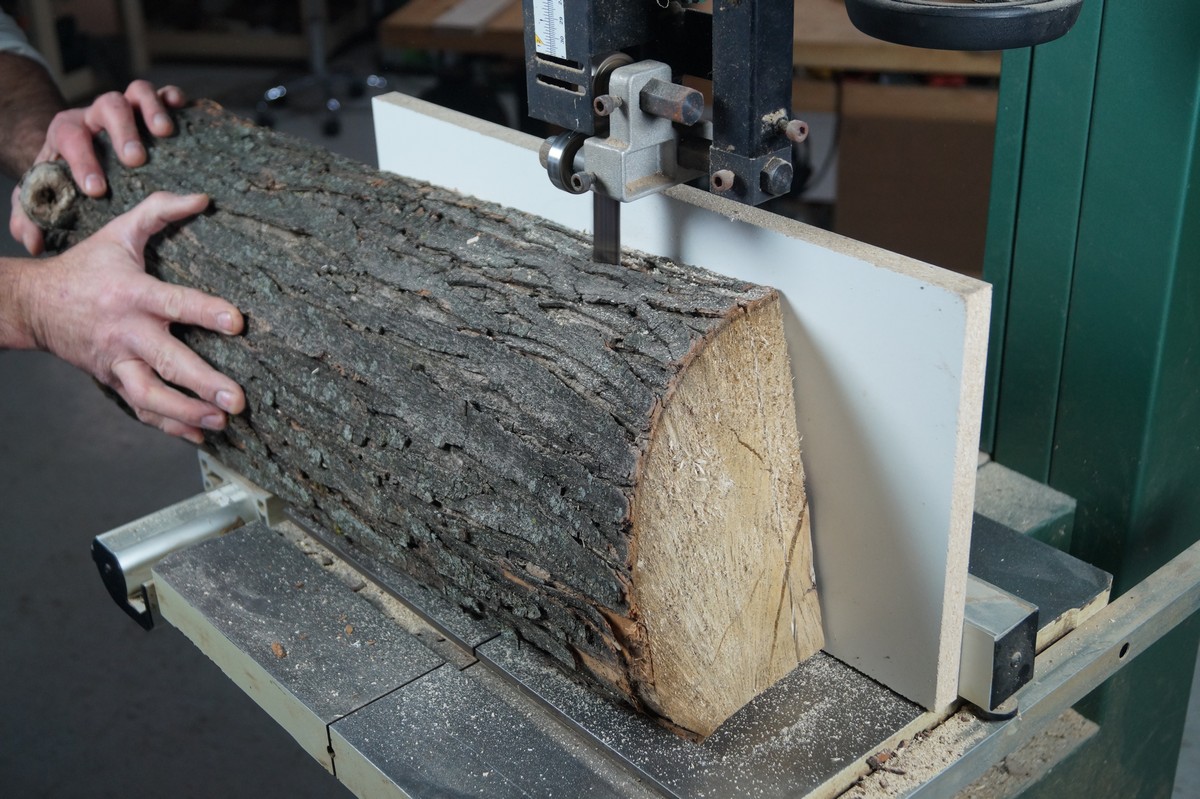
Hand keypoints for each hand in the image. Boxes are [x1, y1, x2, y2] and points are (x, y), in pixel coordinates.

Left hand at [10, 81, 185, 254]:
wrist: (78, 145)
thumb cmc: (67, 175)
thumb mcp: (42, 192)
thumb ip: (32, 215)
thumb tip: (34, 242)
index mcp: (69, 132)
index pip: (71, 138)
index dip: (83, 161)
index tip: (96, 189)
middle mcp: (98, 116)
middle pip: (109, 106)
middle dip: (122, 132)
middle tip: (135, 161)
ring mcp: (127, 108)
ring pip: (138, 92)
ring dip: (151, 110)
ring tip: (164, 133)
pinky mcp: (152, 108)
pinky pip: (164, 93)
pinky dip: (174, 97)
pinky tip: (181, 109)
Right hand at [26, 192, 245, 443]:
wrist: (33, 305)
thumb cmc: (85, 267)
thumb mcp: (119, 233)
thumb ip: (159, 210)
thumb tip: (203, 198)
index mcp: (132, 294)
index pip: (174, 303)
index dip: (206, 312)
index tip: (238, 323)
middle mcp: (126, 333)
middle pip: (166, 362)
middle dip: (203, 382)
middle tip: (237, 398)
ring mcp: (118, 362)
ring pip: (150, 396)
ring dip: (187, 413)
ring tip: (222, 421)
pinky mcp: (113, 381)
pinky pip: (142, 410)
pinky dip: (170, 426)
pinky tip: (201, 434)